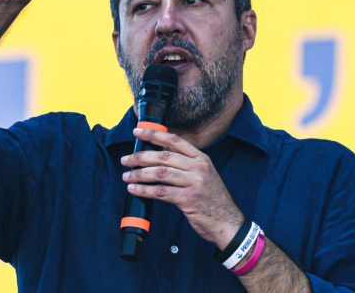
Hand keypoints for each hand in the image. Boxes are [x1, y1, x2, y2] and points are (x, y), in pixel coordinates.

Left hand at [121, 128, 244, 248]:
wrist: (228, 222)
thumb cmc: (212, 199)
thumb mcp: (204, 175)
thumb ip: (185, 165)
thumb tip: (157, 157)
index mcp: (201, 159)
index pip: (174, 140)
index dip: (154, 134)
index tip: (138, 132)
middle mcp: (198, 168)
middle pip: (163, 157)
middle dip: (140, 157)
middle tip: (126, 160)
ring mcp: (194, 183)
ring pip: (160, 173)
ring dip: (139, 174)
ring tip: (127, 176)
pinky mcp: (188, 199)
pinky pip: (161, 192)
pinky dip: (144, 190)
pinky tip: (134, 190)